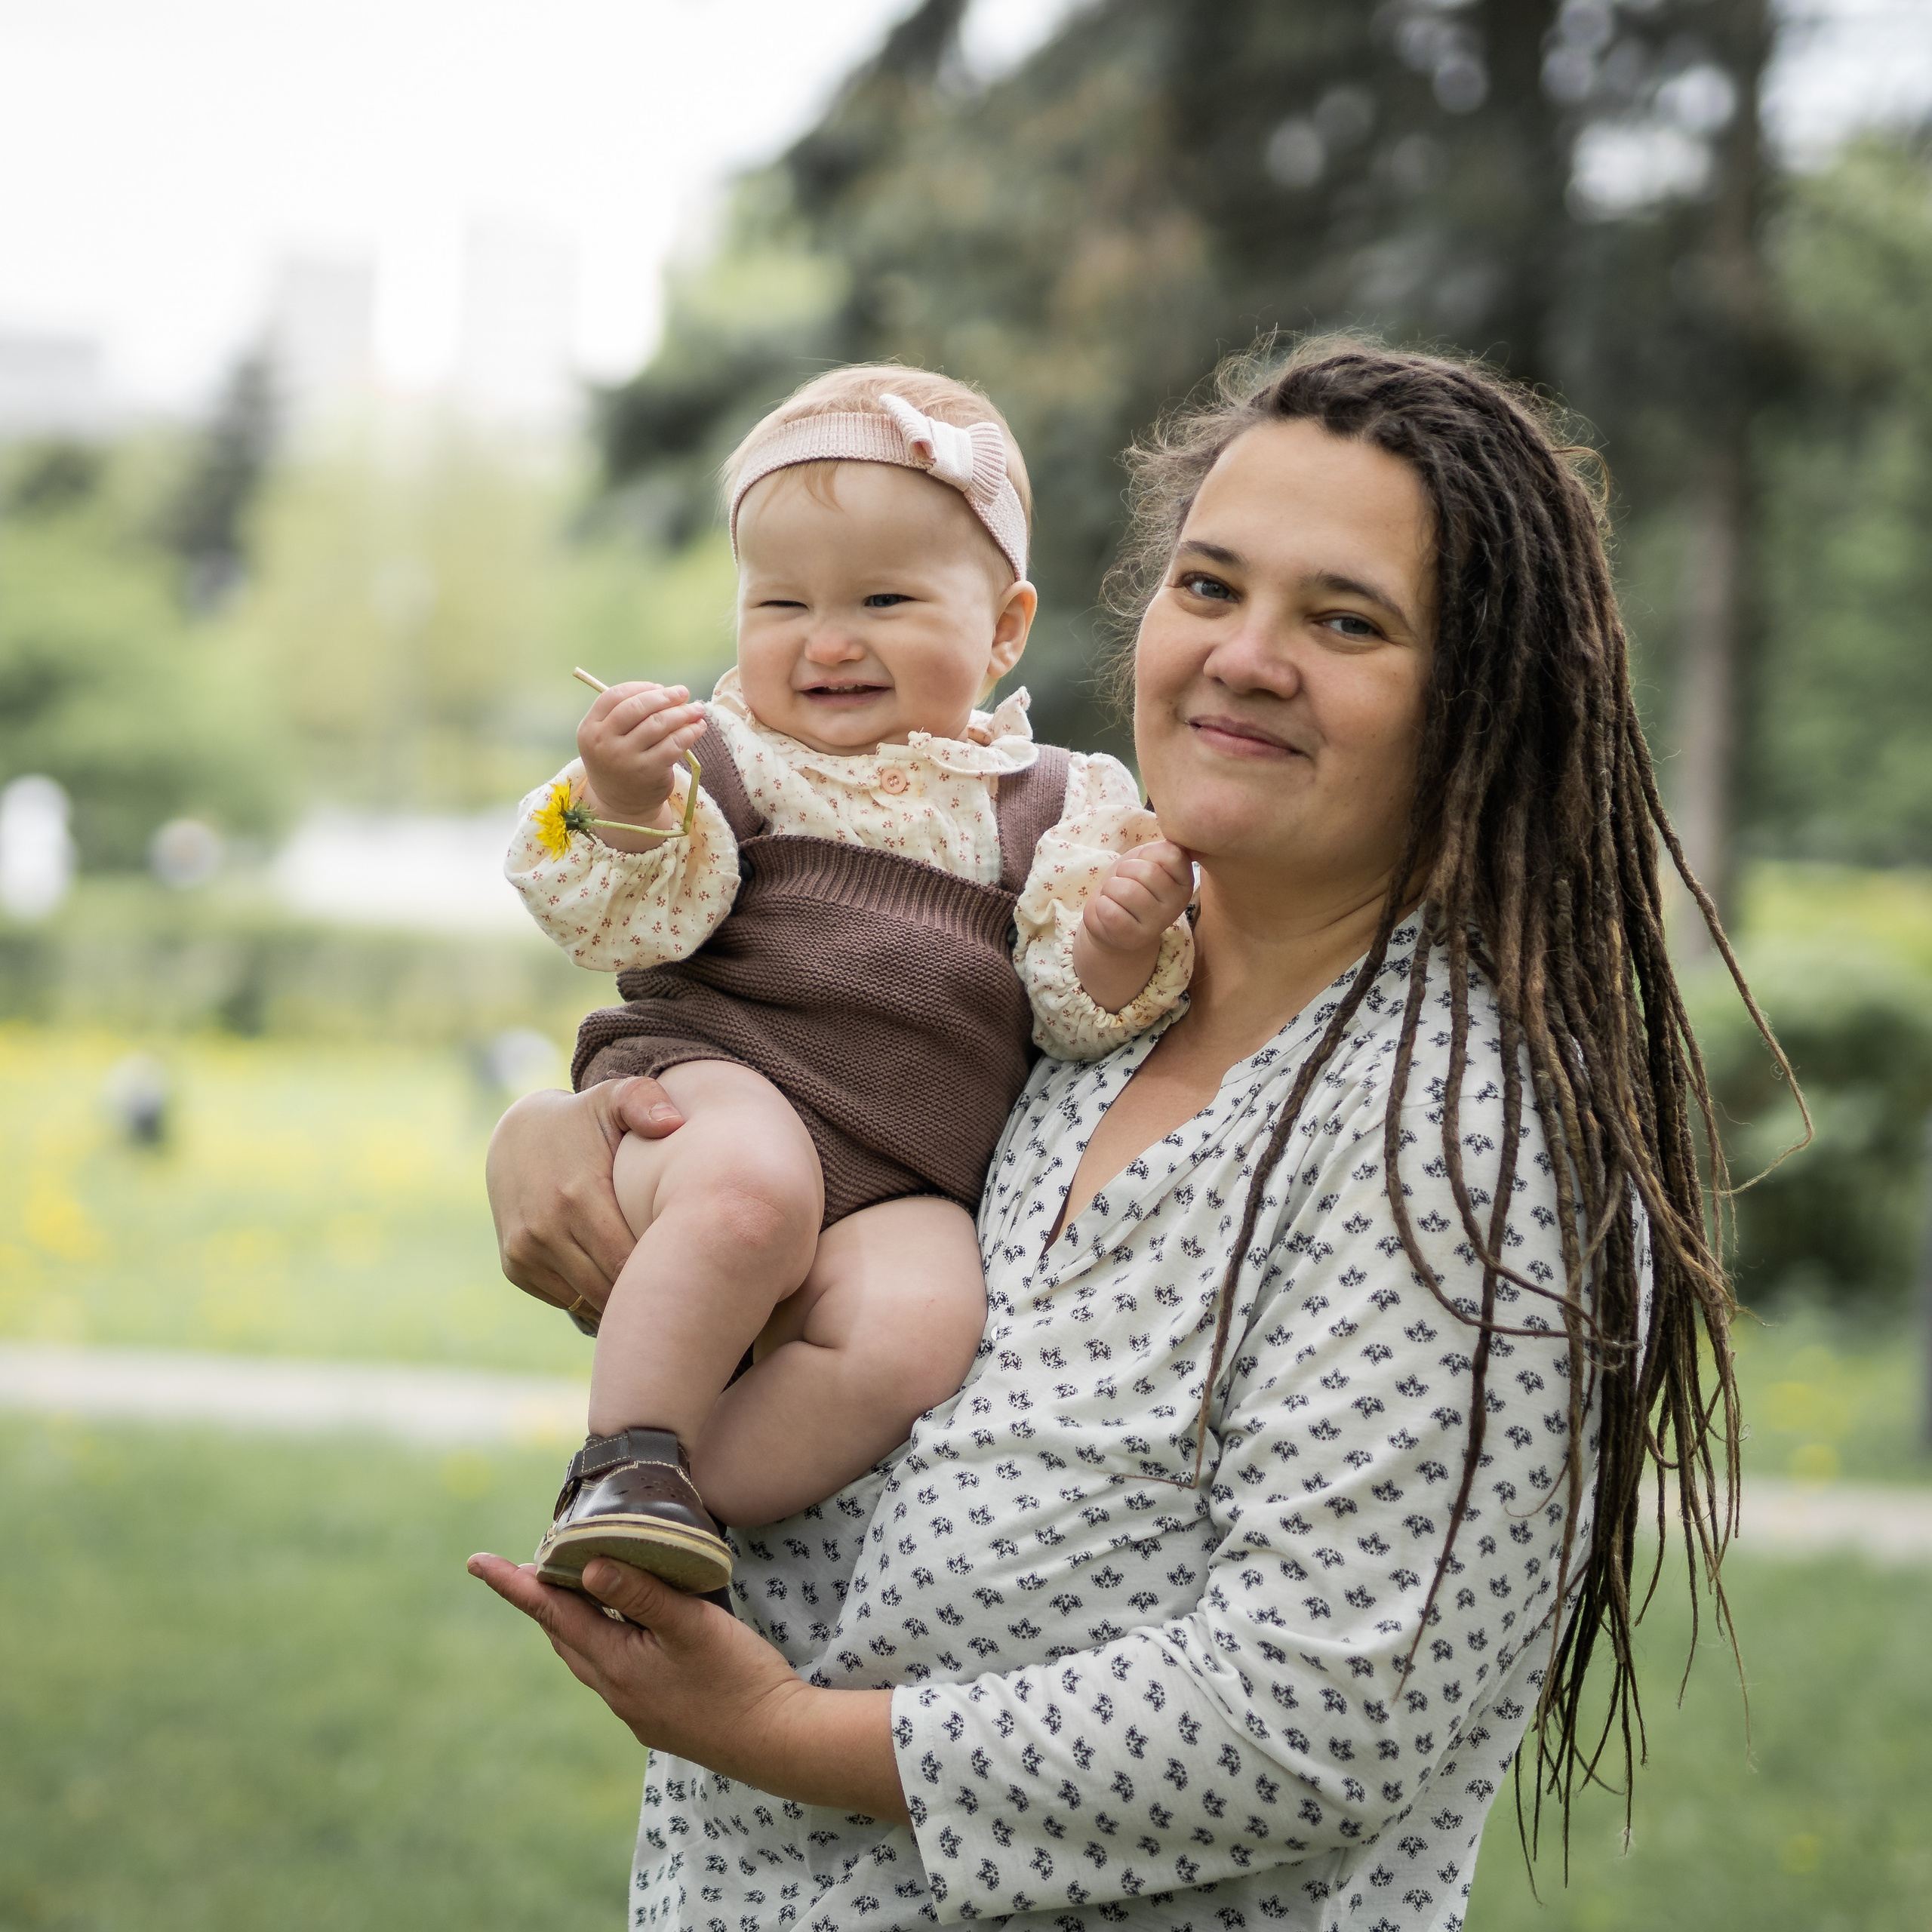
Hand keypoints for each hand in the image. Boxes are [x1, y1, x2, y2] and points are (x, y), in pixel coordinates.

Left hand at [466, 1553, 907, 1822]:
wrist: (777, 1742)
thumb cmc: (739, 1678)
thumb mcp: (692, 1626)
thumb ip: (642, 1594)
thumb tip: (585, 1570)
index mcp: (615, 1664)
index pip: (552, 1613)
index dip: (514, 1585)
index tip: (475, 1561)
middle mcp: (615, 1690)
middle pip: (563, 1634)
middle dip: (543, 1597)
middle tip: (527, 1563)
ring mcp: (636, 1708)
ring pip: (587, 1655)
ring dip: (571, 1620)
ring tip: (568, 1589)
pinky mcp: (658, 1716)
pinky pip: (613, 1670)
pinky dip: (603, 1639)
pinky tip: (624, 1631)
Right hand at [485, 1078, 684, 1315]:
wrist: (516, 1135)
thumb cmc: (584, 1120)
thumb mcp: (612, 1098)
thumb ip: (644, 1101)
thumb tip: (672, 1123)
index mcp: (578, 1194)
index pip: (630, 1259)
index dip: (661, 1267)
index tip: (688, 1263)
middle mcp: (545, 1227)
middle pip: (610, 1285)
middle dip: (644, 1288)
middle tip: (679, 1284)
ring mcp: (525, 1250)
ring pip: (587, 1298)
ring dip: (618, 1297)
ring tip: (652, 1285)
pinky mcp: (514, 1265)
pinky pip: (563, 1297)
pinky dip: (589, 1295)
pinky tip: (615, 1279)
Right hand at [577, 682, 708, 845]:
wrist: (621, 805)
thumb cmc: (619, 762)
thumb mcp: (608, 738)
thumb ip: (626, 714)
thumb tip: (666, 692)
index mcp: (589, 728)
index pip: (614, 696)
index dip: (640, 687)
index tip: (660, 688)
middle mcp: (603, 743)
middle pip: (637, 707)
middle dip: (665, 697)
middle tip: (683, 692)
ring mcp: (625, 758)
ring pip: (658, 724)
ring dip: (682, 713)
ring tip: (696, 709)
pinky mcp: (648, 771)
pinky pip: (673, 744)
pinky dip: (690, 732)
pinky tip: (698, 728)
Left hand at [1071, 840, 1194, 1012]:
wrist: (1111, 919)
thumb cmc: (1130, 881)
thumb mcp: (1147, 858)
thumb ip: (1162, 850)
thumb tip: (1175, 843)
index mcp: (1184, 880)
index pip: (1170, 855)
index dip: (1145, 854)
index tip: (1141, 864)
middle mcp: (1178, 903)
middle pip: (1146, 872)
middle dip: (1124, 870)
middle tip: (1124, 881)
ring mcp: (1158, 923)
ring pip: (1126, 891)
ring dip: (1111, 888)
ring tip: (1115, 896)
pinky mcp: (1135, 937)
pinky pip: (1110, 912)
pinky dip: (1102, 906)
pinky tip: (1110, 911)